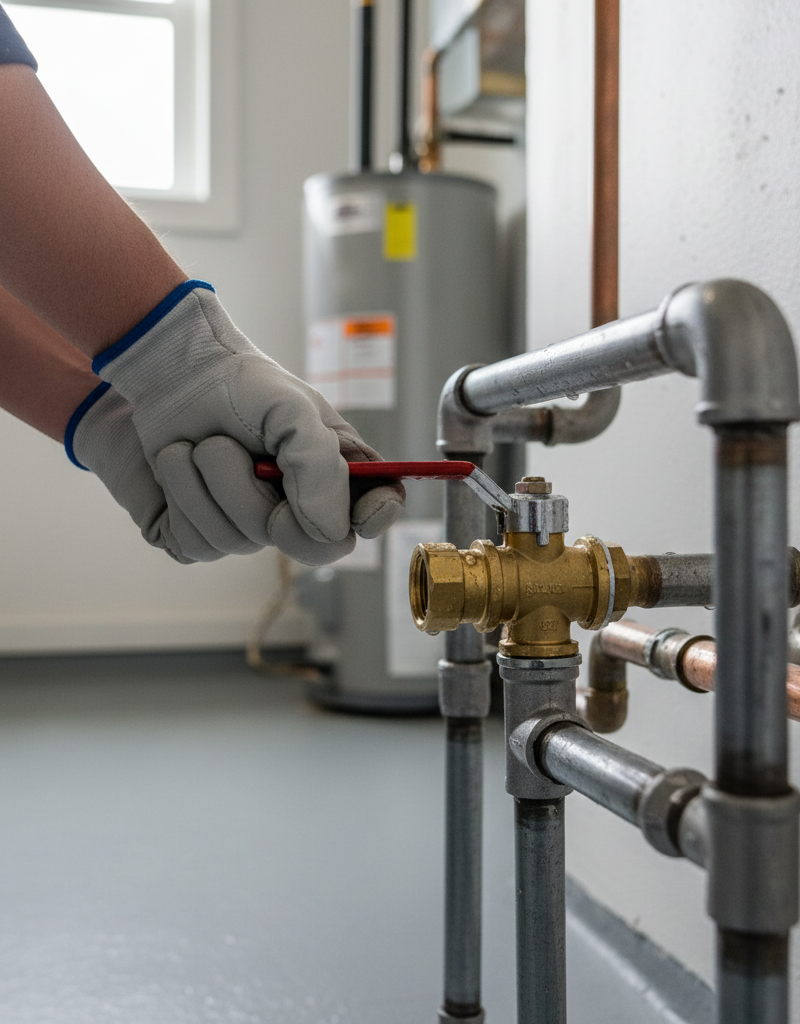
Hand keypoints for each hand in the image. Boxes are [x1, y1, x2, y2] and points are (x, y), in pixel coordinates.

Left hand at [90, 282, 404, 564]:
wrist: (173, 376)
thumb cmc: (239, 386)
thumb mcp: (291, 408)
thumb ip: (319, 464)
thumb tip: (331, 529)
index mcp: (336, 474)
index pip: (376, 511)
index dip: (377, 517)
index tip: (366, 513)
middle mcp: (299, 511)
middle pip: (308, 547)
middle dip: (254, 496)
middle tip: (225, 451)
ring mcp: (251, 531)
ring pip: (239, 542)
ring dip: (208, 481)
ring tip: (201, 444)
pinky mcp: (202, 540)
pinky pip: (196, 545)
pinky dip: (181, 496)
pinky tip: (180, 465)